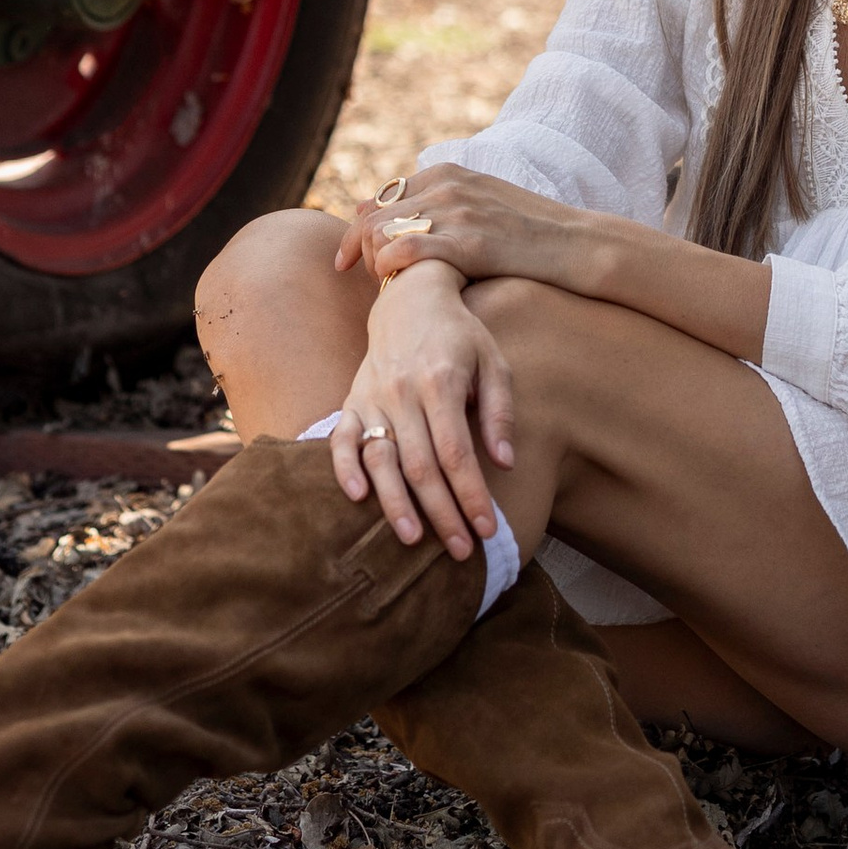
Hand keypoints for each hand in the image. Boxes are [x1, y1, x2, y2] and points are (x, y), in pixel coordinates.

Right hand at [327, 262, 514, 563]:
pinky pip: (342, 441)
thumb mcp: (493, 361)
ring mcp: (372, 397)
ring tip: (414, 541)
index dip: (472, 496)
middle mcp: (402, 393)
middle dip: (443, 514)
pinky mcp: (351, 400)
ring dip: (396, 504)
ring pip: (381, 461)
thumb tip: (506, 462)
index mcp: (440, 383)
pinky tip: (358, 499)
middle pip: (421, 467)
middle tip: (462, 551)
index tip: (488, 529)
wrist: (410, 298)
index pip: (456, 454)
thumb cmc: (460, 335)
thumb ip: (499, 411)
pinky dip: (345, 470)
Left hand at [335, 161, 584, 292]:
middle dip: (359, 249)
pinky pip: (405, 249)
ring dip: (374, 262)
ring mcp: (457, 211)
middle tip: (362, 277)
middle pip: (373, 215)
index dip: (359, 230)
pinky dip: (389, 268)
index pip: (379, 197)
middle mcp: (447, 185)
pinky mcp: (468, 241)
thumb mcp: (480, 203)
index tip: (352, 259)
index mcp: (447, 173)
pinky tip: (396, 286)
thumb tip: (384, 216)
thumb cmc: (527, 233)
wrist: (575, 243)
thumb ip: (437, 204)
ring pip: (382, 232)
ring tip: (385, 286)